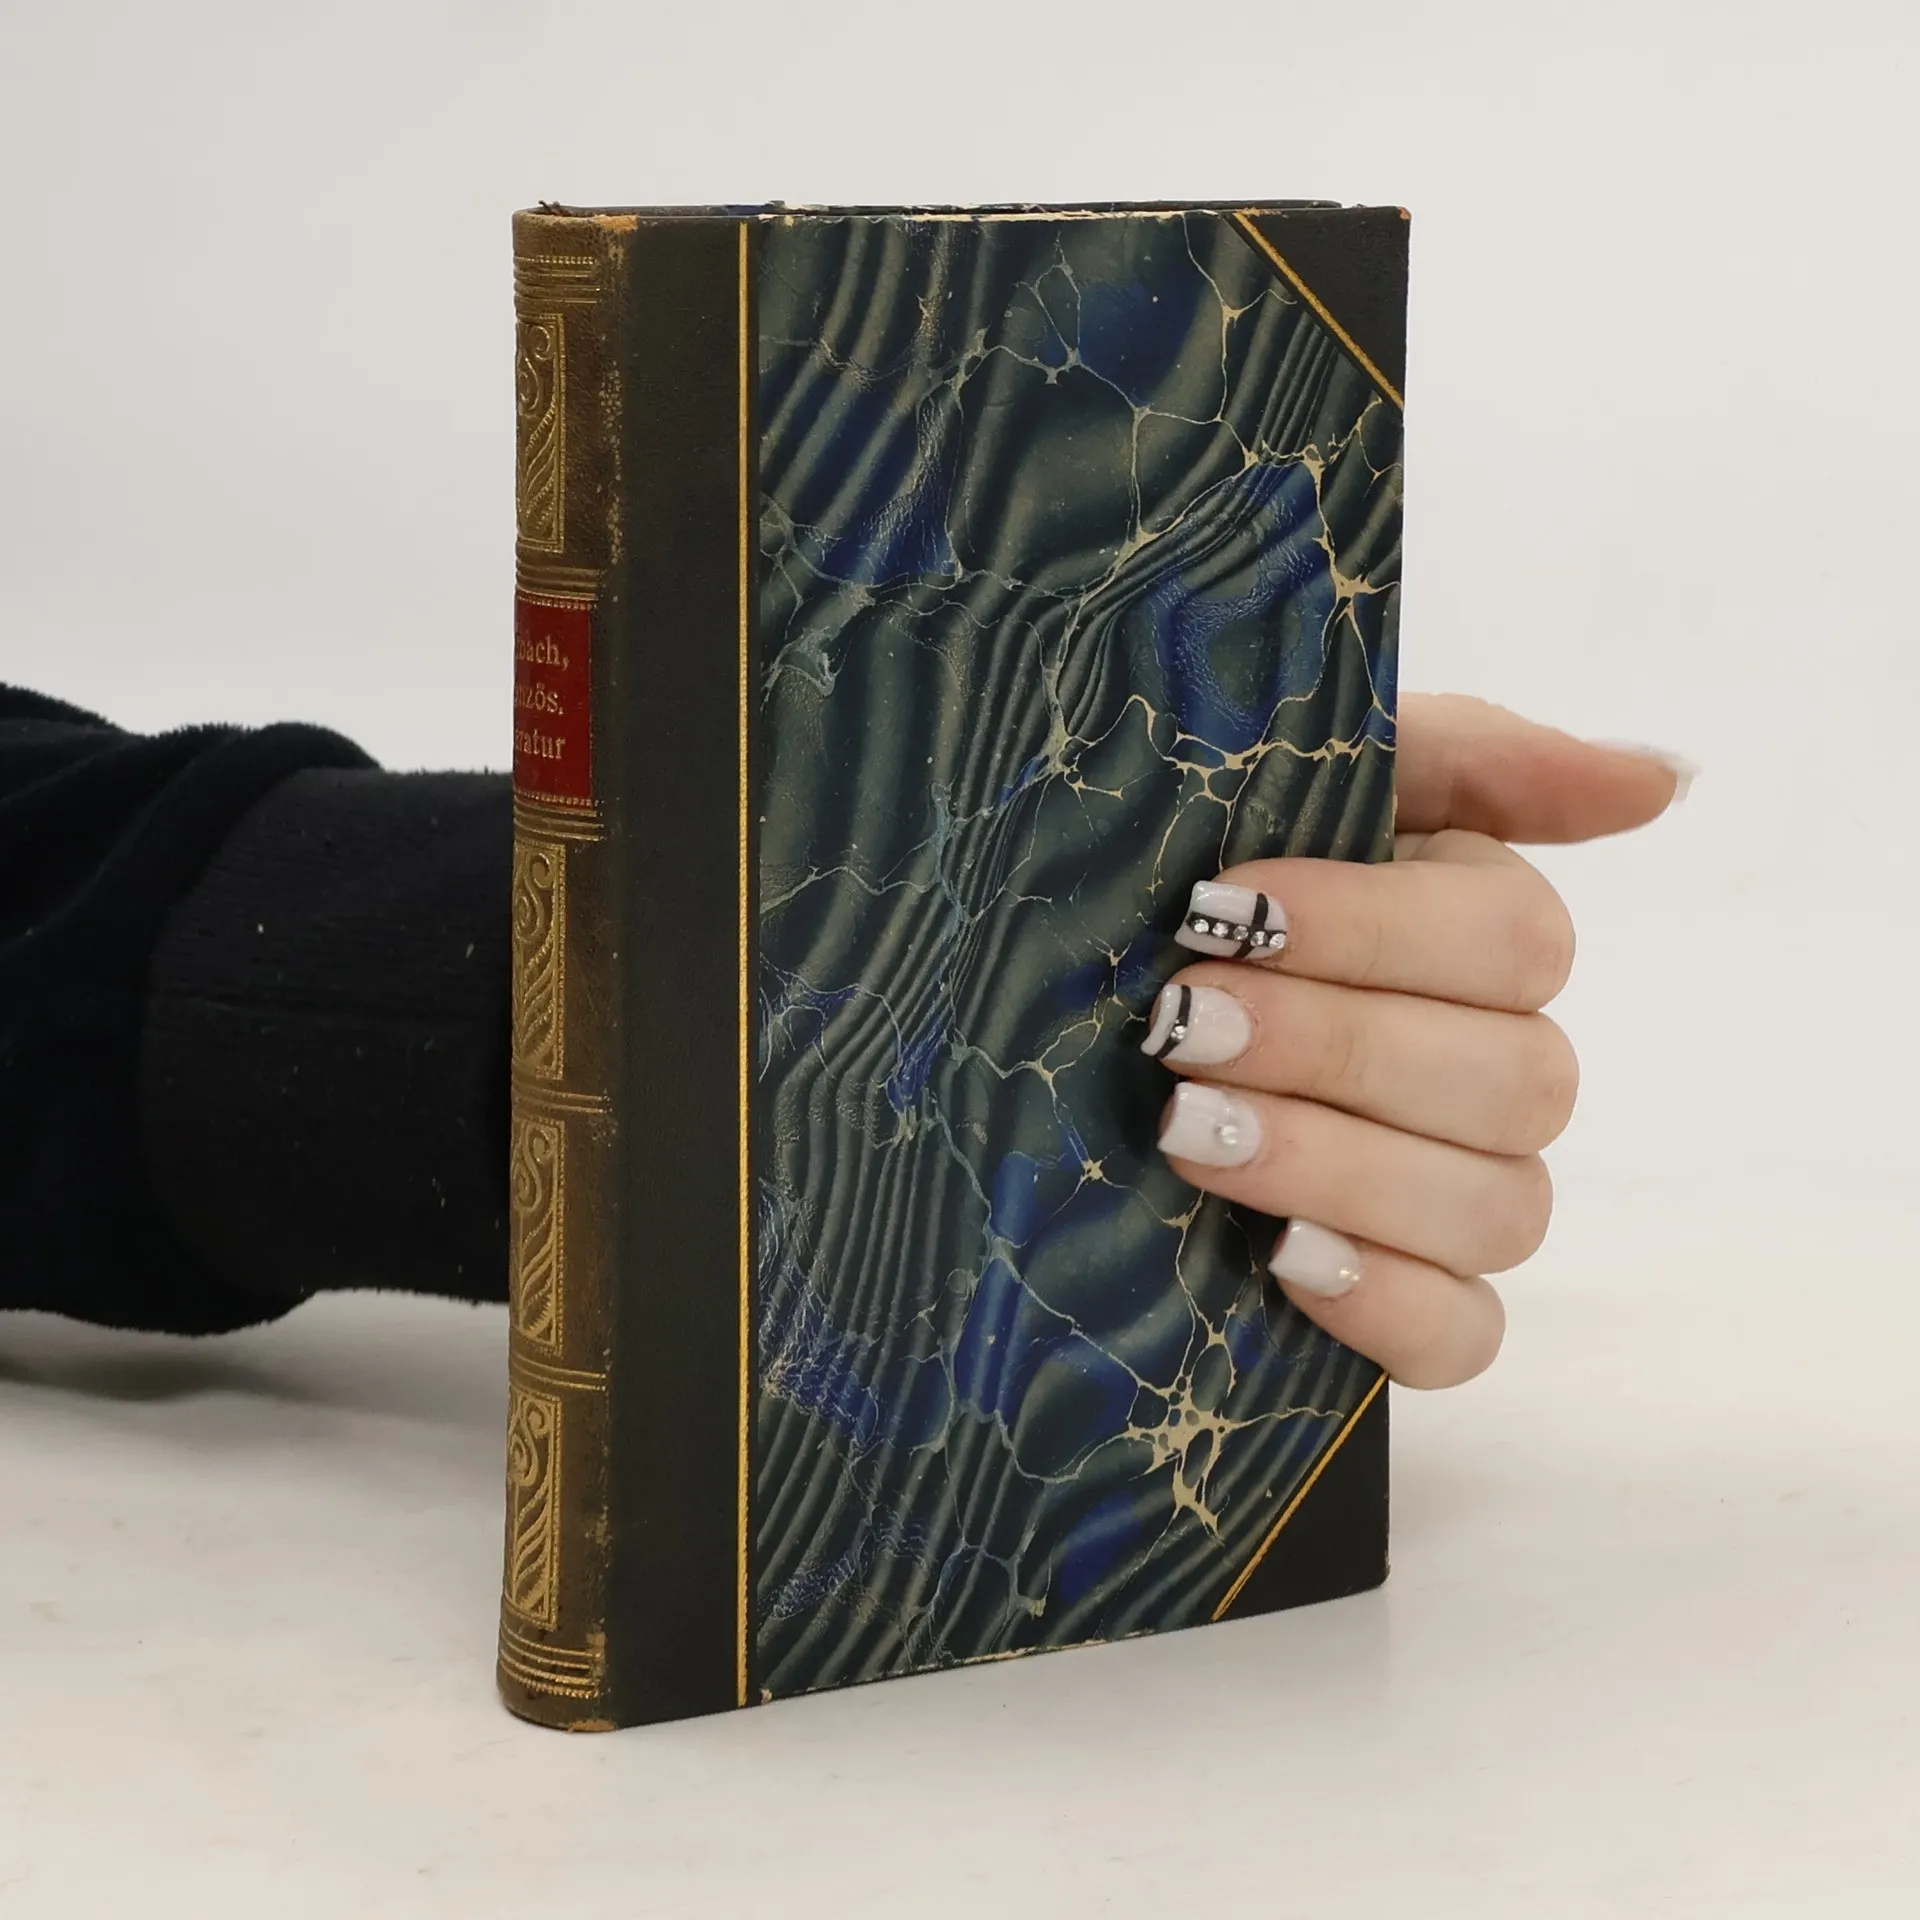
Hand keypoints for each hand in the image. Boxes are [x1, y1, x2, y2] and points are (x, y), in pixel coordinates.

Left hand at [1147, 694, 1688, 1387]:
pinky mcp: (1414, 1307)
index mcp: (1480, 932)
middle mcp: (1501, 1068)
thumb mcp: (1299, 781)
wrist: (1062, 1018)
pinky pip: (1463, 1338)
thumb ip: (1471, 758)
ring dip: (1338, 1165)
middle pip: (1514, 1079)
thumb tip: (1659, 781)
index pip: (1515, 943)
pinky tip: (1281, 1254)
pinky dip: (1384, 1303)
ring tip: (1187, 1130)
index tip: (1220, 911)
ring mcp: (1469, 1197)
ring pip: (1499, 1210)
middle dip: (1333, 1048)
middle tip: (1181, 1026)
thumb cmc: (1184, 887)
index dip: (1370, 929)